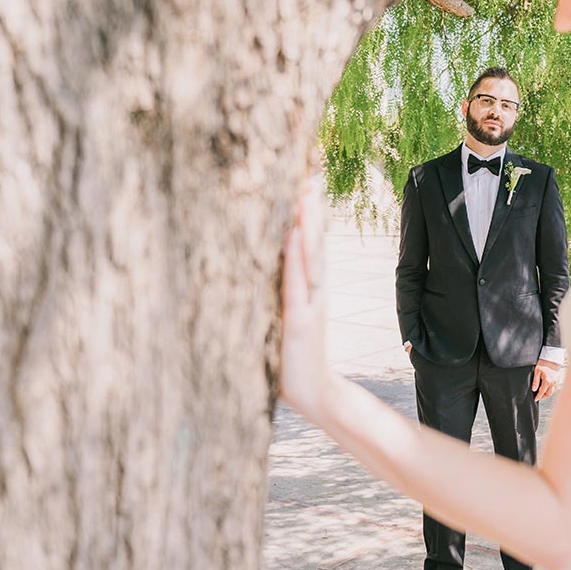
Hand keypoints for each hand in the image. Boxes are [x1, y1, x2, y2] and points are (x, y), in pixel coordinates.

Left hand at [276, 175, 330, 415]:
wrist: (315, 394)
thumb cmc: (291, 361)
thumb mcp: (280, 323)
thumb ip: (275, 300)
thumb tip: (255, 277)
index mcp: (307, 290)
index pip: (308, 245)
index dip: (307, 216)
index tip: (304, 183)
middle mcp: (312, 291)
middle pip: (314, 242)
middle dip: (311, 209)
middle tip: (310, 174)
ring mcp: (309, 304)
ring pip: (311, 255)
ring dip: (308, 221)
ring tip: (306, 192)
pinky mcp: (300, 321)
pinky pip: (297, 283)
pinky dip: (297, 257)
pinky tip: (295, 233)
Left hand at [531, 359, 562, 401]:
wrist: (552, 357)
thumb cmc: (544, 362)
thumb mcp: (537, 371)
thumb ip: (535, 381)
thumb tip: (534, 389)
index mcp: (547, 381)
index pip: (542, 392)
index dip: (538, 396)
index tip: (535, 399)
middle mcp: (553, 383)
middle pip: (548, 394)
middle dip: (543, 396)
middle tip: (538, 397)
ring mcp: (556, 381)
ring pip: (552, 391)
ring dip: (547, 393)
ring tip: (542, 393)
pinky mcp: (558, 379)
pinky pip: (555, 387)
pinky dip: (551, 390)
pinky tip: (547, 388)